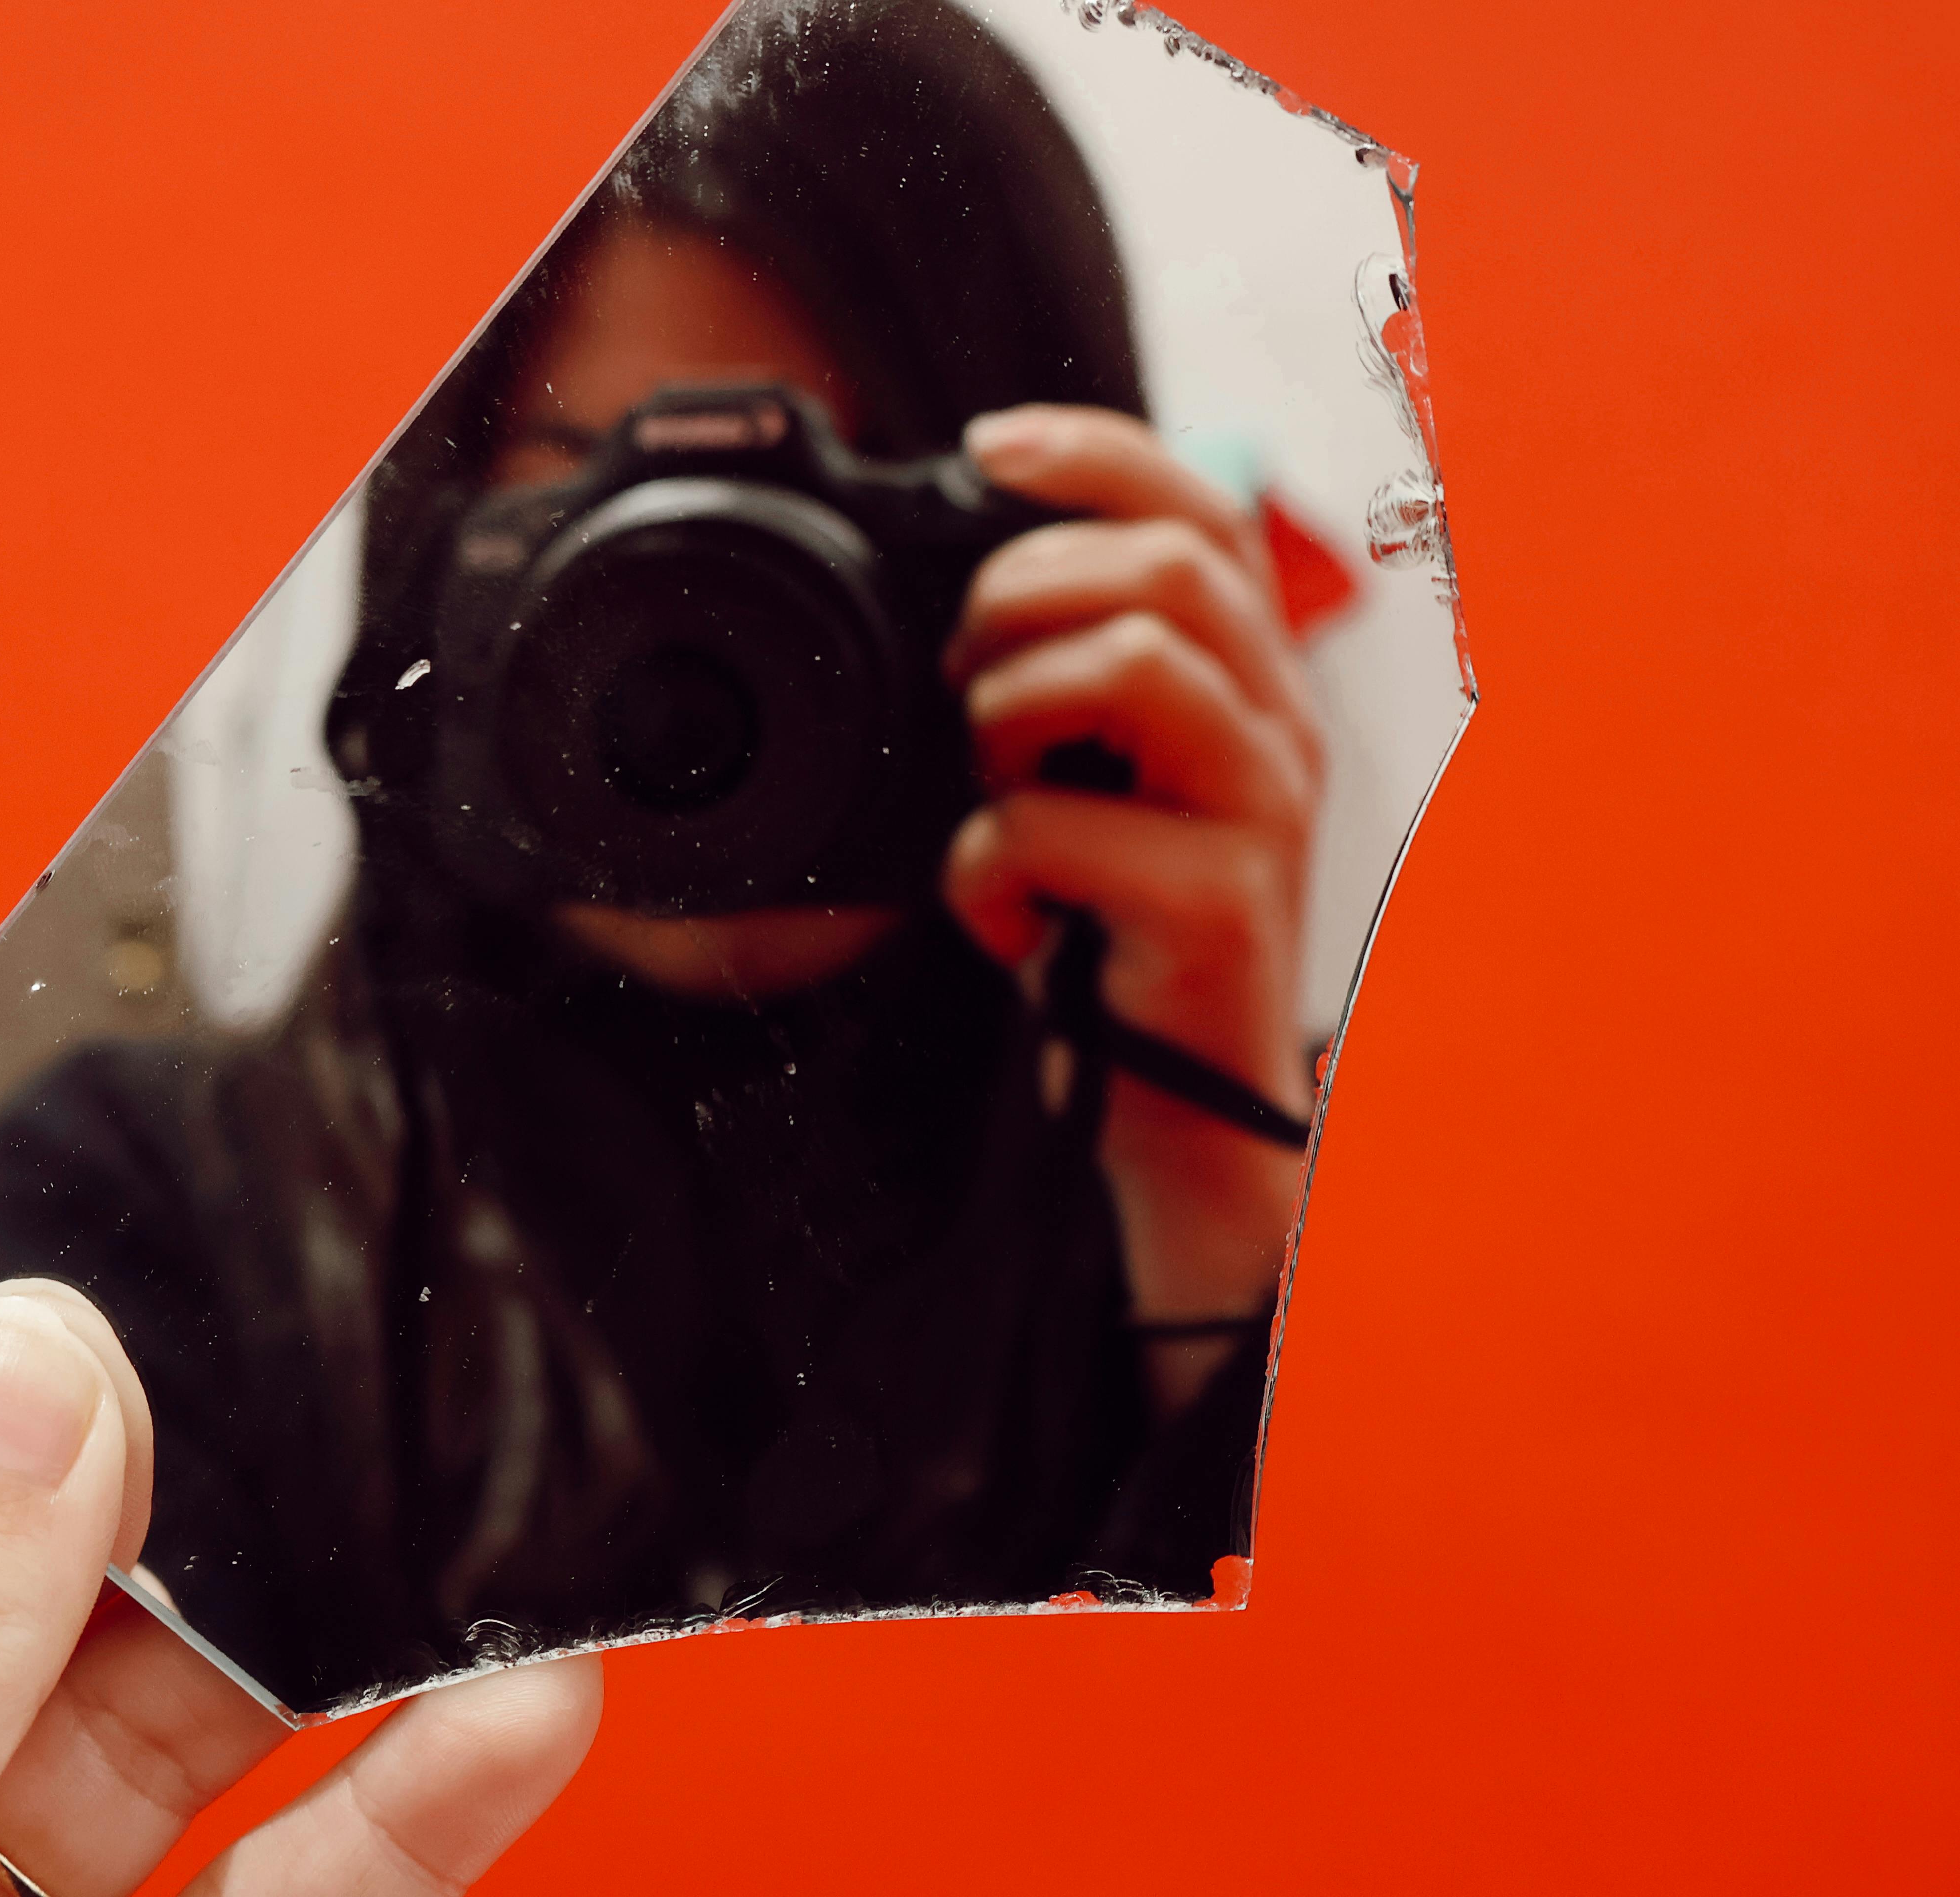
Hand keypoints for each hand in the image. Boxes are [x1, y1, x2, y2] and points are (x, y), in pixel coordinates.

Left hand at [941, 406, 1320, 1375]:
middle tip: (965, 675)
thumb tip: (976, 596)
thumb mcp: (1102, 785)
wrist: (1178, 1106)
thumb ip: (1074, 685)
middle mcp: (1277, 728)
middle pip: (1165, 565)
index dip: (1094, 452)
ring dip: (1012, 711)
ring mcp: (1261, 812)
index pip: (1202, 507)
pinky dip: (989, 869)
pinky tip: (1007, 918)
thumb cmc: (1121, 936)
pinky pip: (1057, 826)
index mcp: (1249, 680)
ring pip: (1133, 662)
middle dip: (1024, 592)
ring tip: (996, 783)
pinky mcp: (1221, 902)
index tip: (984, 445)